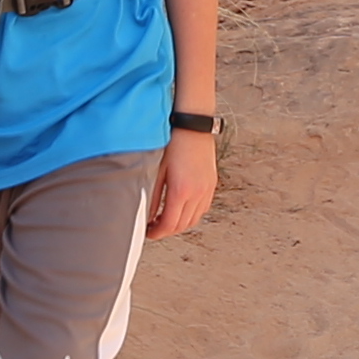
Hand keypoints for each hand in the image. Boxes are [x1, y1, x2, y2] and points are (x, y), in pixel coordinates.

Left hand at [148, 126, 219, 240]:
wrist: (193, 125)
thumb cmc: (172, 143)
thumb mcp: (156, 169)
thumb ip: (152, 195)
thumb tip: (147, 215)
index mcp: (180, 191)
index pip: (169, 224)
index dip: (157, 233)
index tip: (147, 232)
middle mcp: (197, 194)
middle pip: (182, 225)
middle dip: (166, 230)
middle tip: (153, 227)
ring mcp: (207, 190)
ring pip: (194, 220)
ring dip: (179, 224)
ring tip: (165, 218)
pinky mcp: (211, 184)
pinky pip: (202, 209)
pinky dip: (191, 214)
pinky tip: (180, 208)